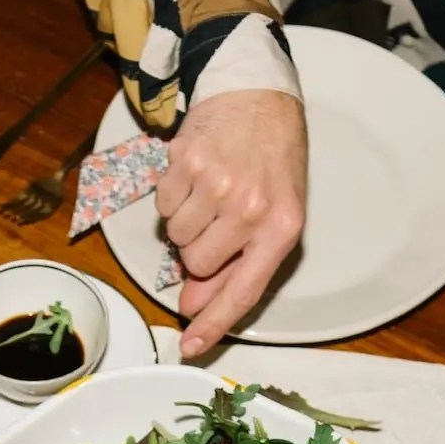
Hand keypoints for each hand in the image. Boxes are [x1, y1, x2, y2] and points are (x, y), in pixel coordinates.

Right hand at [162, 89, 307, 357]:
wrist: (257, 96)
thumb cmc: (271, 160)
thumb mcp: (275, 213)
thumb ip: (239, 262)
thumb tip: (193, 302)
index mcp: (281, 228)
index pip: (244, 290)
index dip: (213, 323)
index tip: (190, 347)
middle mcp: (251, 209)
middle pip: (198, 265)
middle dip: (199, 252)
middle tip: (215, 222)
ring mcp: (218, 185)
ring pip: (177, 237)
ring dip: (186, 223)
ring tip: (209, 194)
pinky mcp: (187, 163)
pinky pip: (163, 206)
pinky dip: (173, 198)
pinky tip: (196, 176)